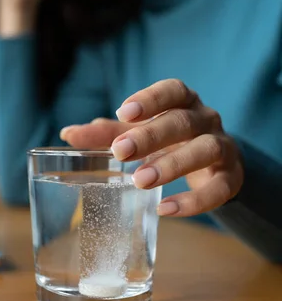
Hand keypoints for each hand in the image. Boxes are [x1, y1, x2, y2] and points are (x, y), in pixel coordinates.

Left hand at [60, 79, 243, 217]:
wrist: (215, 163)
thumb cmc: (171, 141)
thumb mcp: (140, 133)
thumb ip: (107, 133)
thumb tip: (68, 134)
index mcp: (184, 103)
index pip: (173, 90)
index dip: (150, 99)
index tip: (123, 112)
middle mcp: (206, 119)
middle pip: (183, 122)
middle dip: (151, 136)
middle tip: (120, 152)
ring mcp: (223, 147)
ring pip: (205, 150)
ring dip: (172, 164)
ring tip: (140, 180)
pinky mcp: (232, 178)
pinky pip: (220, 189)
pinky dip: (194, 201)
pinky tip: (166, 209)